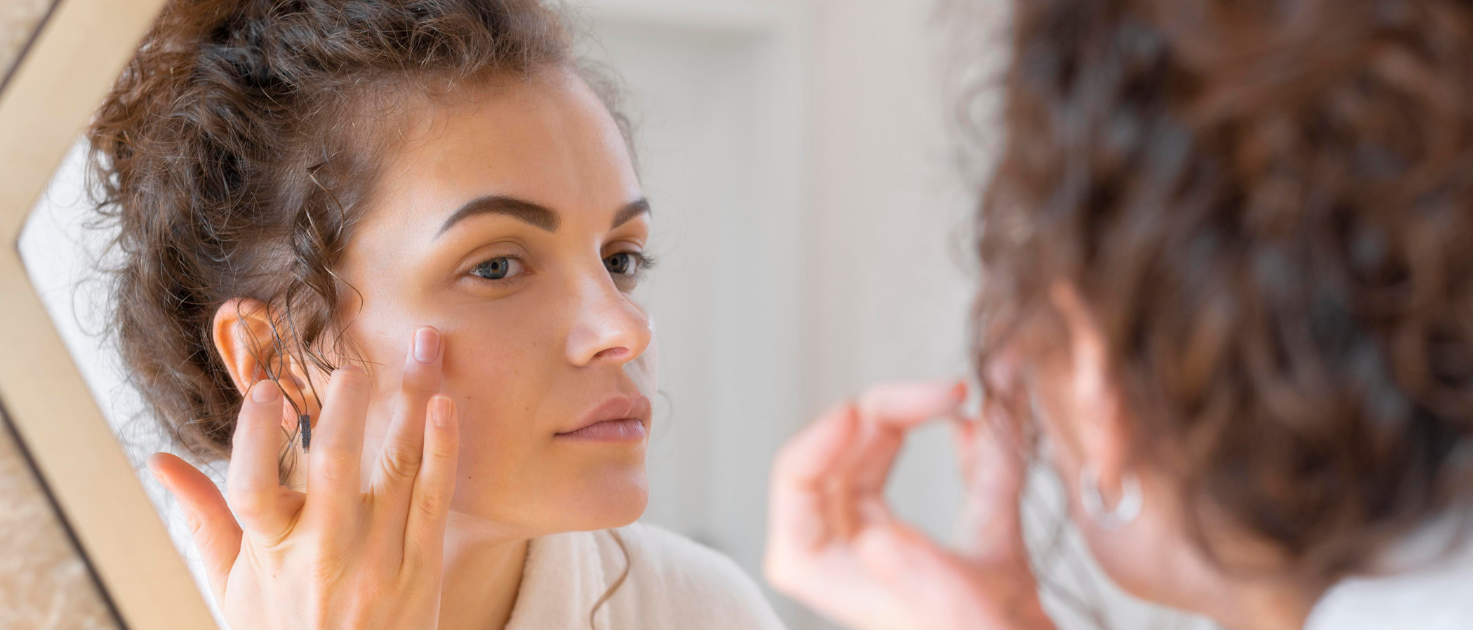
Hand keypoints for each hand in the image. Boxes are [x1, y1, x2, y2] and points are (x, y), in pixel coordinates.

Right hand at [149, 327, 456, 629]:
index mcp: (270, 555)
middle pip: (334, 470)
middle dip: (346, 411)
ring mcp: (379, 561)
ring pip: (398, 469)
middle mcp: (325, 555)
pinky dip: (442, 449)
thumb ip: (202, 519)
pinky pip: (434, 499)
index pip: (251, 490)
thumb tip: (159, 461)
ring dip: (411, 402)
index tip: (263, 390)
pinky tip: (444, 404)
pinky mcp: (423, 569)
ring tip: (422, 349)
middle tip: (353, 366)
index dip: (254, 439)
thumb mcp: (233, 586)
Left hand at [764, 379, 1055, 629]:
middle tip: (944, 393)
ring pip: (874, 454)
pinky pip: (923, 472)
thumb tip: (876, 538)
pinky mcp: (925, 534)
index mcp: (830, 573)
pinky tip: (970, 425)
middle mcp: (849, 553)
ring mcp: (884, 542)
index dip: (817, 441)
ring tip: (958, 398)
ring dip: (915, 417)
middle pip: (842, 457)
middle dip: (889, 413)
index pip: (795, 489)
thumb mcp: (960, 610)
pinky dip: (950, 442)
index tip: (855, 412)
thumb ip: (920, 574)